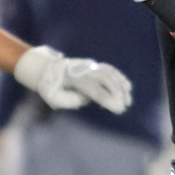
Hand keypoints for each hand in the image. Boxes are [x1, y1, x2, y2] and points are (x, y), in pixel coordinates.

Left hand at [14, 44, 134, 112]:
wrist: (46, 69)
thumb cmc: (49, 88)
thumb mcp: (53, 98)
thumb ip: (70, 101)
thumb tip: (87, 99)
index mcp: (72, 77)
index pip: (94, 88)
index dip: (107, 99)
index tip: (118, 109)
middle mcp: (83, 68)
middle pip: (105, 79)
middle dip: (117, 94)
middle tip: (124, 108)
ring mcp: (88, 65)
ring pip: (109, 73)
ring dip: (121, 86)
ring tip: (128, 101)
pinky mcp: (92, 65)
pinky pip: (109, 69)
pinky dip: (119, 77)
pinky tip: (127, 87)